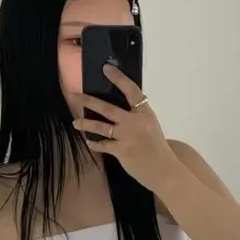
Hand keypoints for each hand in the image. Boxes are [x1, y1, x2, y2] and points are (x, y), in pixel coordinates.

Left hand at [74, 65, 175, 188]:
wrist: (163, 170)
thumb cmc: (157, 147)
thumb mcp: (151, 125)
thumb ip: (137, 116)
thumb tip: (119, 109)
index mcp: (145, 113)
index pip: (131, 91)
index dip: (118, 78)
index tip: (106, 69)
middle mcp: (135, 122)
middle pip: (108, 108)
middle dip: (89, 101)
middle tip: (76, 95)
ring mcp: (127, 136)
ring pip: (100, 126)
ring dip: (85, 123)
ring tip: (75, 122)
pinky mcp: (121, 151)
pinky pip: (103, 144)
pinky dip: (95, 143)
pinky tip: (89, 141)